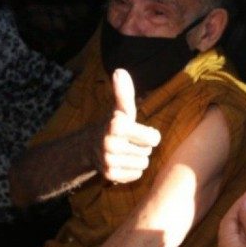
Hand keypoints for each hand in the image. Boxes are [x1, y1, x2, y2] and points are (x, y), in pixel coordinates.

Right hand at [91, 69, 161, 183]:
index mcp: (117, 126)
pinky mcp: (110, 175)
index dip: (150, 135)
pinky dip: (132, 170)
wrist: (90, 147)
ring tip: (126, 151)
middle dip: (142, 146)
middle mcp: (111, 144)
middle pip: (148, 151)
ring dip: (138, 158)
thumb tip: (120, 71)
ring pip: (144, 164)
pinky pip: (136, 175)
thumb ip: (124, 93)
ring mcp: (109, 161)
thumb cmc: (114, 126)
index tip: (138, 131)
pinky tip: (122, 162)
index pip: (154, 138)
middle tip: (129, 141)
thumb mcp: (121, 110)